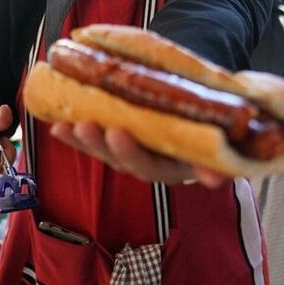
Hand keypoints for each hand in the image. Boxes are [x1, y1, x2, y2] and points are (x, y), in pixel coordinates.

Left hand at [49, 121, 227, 187]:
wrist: (207, 104)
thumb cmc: (215, 114)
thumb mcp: (225, 130)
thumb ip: (218, 152)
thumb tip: (214, 180)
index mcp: (180, 165)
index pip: (153, 167)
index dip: (133, 153)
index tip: (117, 133)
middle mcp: (154, 164)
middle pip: (125, 162)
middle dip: (104, 146)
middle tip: (90, 126)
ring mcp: (134, 154)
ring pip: (106, 154)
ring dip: (85, 141)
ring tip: (67, 126)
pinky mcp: (118, 143)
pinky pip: (95, 143)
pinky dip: (75, 135)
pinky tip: (57, 126)